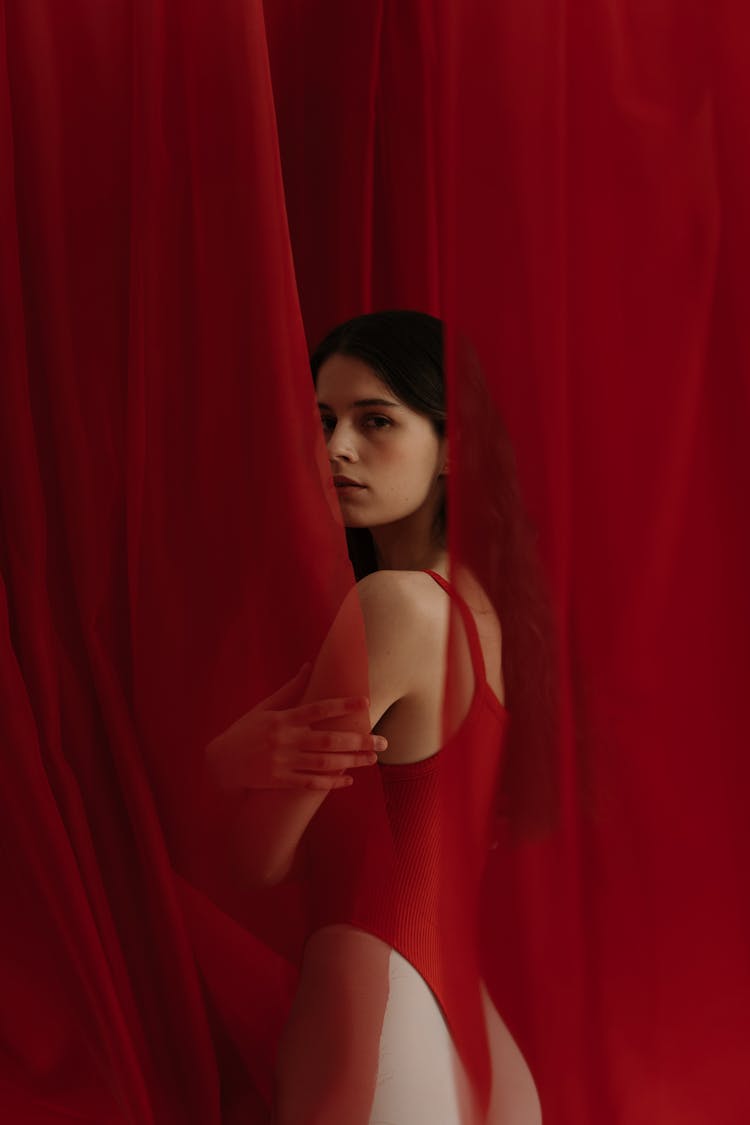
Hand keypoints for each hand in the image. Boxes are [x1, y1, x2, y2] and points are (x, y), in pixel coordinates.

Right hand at [205, 663, 387, 792]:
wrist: (220, 763)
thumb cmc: (245, 731)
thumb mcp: (264, 708)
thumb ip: (290, 690)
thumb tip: (310, 665)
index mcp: (282, 719)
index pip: (316, 708)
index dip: (342, 705)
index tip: (365, 701)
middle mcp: (283, 740)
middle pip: (327, 740)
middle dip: (357, 741)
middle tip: (382, 741)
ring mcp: (282, 763)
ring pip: (323, 763)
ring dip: (351, 761)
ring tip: (372, 759)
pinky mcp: (279, 782)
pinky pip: (309, 783)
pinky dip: (330, 783)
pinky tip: (349, 780)